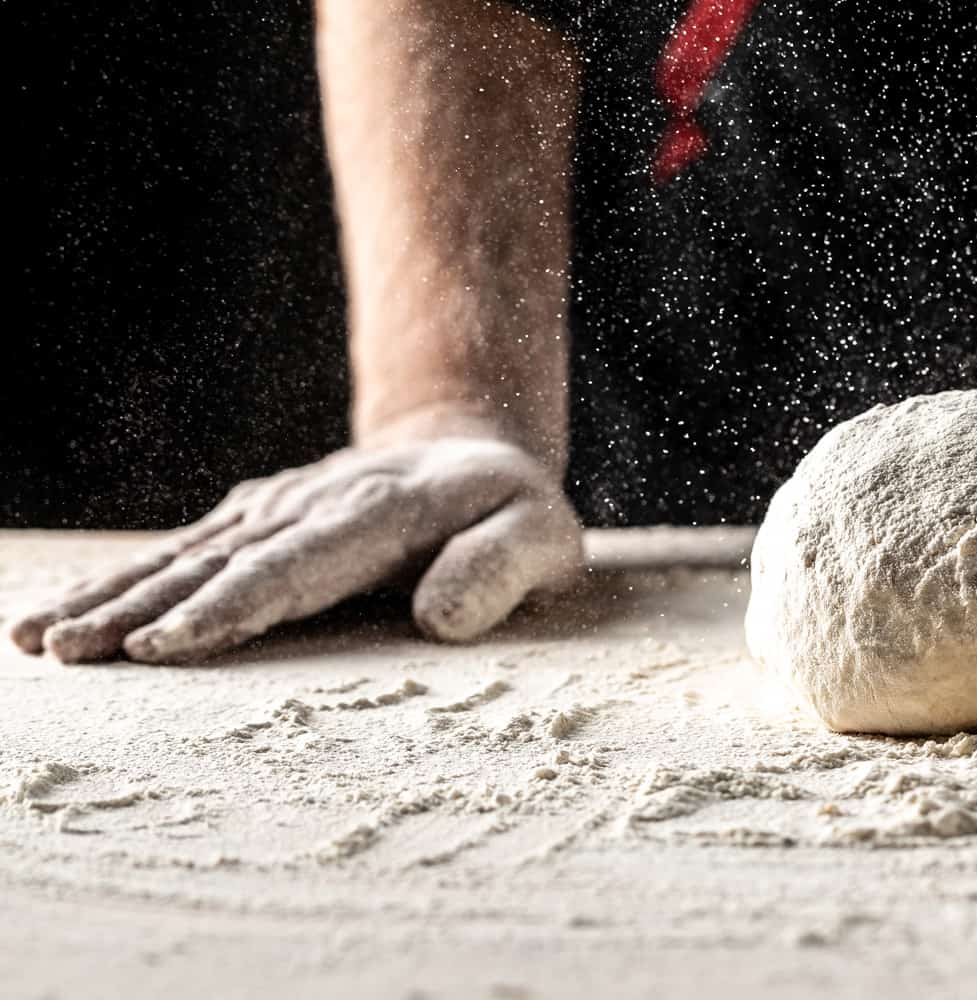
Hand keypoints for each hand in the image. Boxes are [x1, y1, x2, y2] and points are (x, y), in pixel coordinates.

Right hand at [6, 429, 581, 663]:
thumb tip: (439, 620)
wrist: (471, 450)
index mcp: (385, 512)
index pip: (300, 563)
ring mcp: (279, 507)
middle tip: (72, 652)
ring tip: (42, 639)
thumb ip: (502, 569)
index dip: (234, 603)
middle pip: (224, 559)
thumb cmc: (515, 512)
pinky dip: (124, 578)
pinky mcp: (258, 517)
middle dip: (144, 606)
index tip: (169, 644)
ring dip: (114, 593)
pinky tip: (68, 610)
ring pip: (188, 553)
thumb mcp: (544, 537)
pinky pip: (186, 549)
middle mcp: (316, 503)